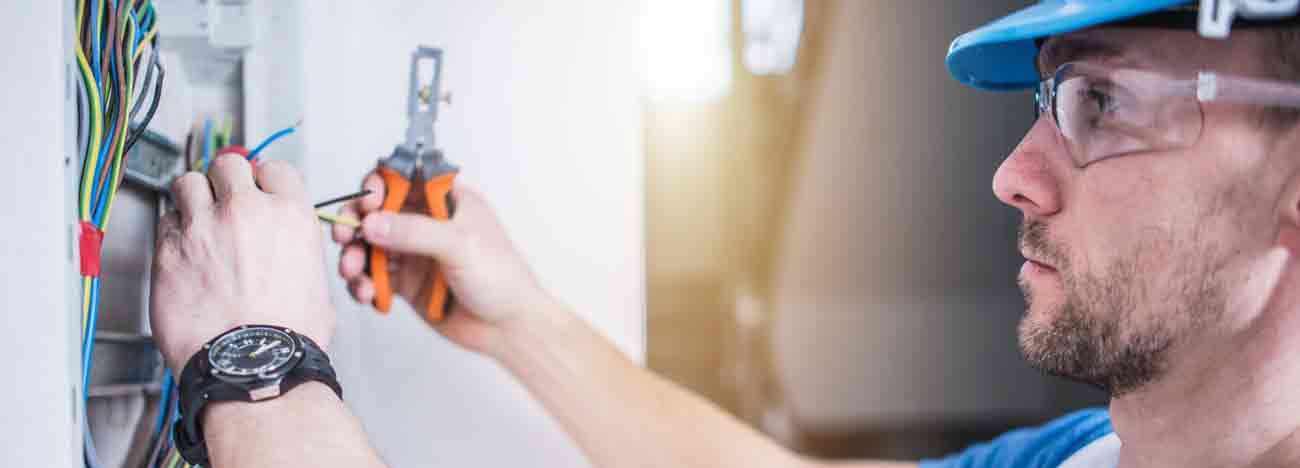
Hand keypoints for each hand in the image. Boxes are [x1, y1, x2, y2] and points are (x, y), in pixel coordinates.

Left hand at [151, 155, 335, 372]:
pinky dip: (172, 231)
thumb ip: (298, 252)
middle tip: (225, 201)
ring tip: (197, 219)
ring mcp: (203, 227)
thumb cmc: (286, 337)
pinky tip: (182, 250)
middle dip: (226, 181)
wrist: (250, 366)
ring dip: (193, 197)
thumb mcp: (317, 284)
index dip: (265, 180)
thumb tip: (288, 251)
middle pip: (228, 164)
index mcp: (290, 215)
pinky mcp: (168, 250)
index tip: (259, 192)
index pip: (275, 168)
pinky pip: (164, 222)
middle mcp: (245, 212)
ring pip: (188, 182)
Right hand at [331, 172, 553, 355]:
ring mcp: (415, 252)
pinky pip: (373, 276)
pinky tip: (368, 293)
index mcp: (447, 201)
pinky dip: (364, 283)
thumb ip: (415, 232)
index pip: (403, 178)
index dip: (379, 186)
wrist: (508, 328)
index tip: (367, 202)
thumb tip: (374, 222)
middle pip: (377, 211)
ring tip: (353, 272)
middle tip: (345, 236)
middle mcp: (427, 223)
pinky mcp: (406, 282)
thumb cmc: (502, 279)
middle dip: (356, 221)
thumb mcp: (460, 246)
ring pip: (370, 245)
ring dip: (355, 256)